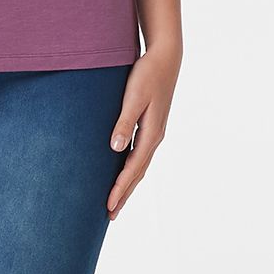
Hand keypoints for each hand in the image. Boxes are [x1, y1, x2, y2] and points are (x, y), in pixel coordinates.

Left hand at [105, 44, 179, 219]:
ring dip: (128, 185)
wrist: (165, 58)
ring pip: (139, 166)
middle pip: (138, 174)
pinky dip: (131, 170)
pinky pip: (140, 156)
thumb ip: (124, 122)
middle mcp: (154, 137)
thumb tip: (116, 149)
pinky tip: (123, 173)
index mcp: (151, 134)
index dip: (119, 189)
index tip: (108, 207)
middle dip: (124, 195)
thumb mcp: (134, 97)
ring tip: (116, 201)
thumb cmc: (147, 74)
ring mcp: (154, 133)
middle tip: (110, 215)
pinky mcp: (150, 127)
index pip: (132, 169)